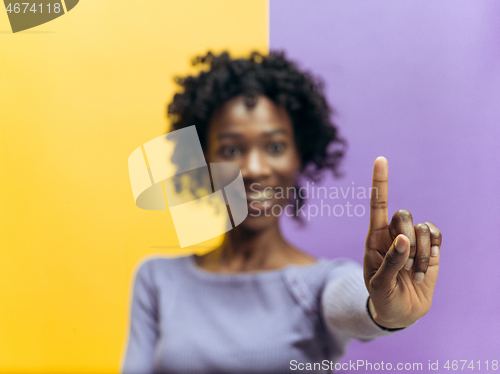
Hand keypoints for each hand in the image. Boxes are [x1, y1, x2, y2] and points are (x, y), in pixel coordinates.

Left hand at [363, 157, 441, 328]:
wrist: (399, 312)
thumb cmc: (382, 297)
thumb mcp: (379, 284)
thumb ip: (390, 263)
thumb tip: (404, 240)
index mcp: (374, 238)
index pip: (377, 205)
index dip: (379, 182)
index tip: (380, 159)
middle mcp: (392, 234)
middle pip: (403, 215)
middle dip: (406, 239)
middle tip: (403, 263)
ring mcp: (412, 240)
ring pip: (422, 227)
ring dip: (420, 254)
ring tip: (412, 274)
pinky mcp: (429, 247)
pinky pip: (435, 234)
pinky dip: (432, 251)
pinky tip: (424, 267)